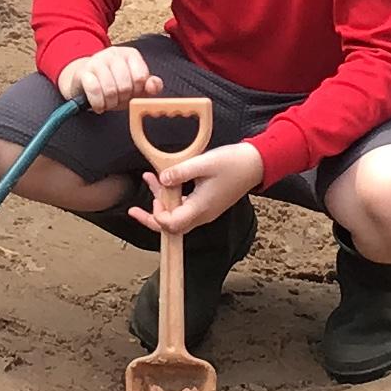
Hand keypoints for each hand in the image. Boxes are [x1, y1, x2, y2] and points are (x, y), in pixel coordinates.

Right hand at [56, 45, 160, 113]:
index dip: (137, 91)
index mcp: (130, 54)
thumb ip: (150, 85)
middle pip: (125, 85)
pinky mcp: (82, 72)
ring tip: (108, 102)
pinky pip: (94, 90)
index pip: (141, 77)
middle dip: (122, 99)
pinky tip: (98, 105)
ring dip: (110, 103)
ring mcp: (96, 61)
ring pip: (110, 89)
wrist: (84, 80)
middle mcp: (113, 53)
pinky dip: (98, 103)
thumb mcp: (135, 86)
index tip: (131, 93)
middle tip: (117, 99)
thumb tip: (153, 86)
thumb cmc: (113, 83)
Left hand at [133, 139, 262, 237]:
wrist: (256, 164)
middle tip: (134, 210)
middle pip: (172, 226)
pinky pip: (185, 206)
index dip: (157, 218)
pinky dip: (172, 195)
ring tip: (149, 178)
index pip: (172, 225)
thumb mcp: (203, 163)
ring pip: (177, 214)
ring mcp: (205, 210)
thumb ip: (180, 172)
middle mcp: (202, 214)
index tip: (152, 201)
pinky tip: (165, 179)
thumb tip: (162, 180)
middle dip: (151, 218)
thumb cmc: (232, 163)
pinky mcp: (207, 203)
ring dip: (161, 201)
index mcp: (200, 208)